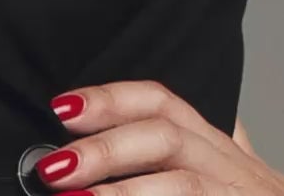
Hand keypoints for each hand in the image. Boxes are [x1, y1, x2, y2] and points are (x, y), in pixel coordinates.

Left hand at [37, 77, 283, 193]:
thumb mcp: (224, 166)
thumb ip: (187, 142)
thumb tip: (127, 121)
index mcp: (214, 141)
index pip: (162, 99)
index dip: (111, 98)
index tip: (61, 107)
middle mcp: (229, 164)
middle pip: (165, 137)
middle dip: (107, 149)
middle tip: (54, 166)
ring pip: (183, 187)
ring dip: (125, 193)